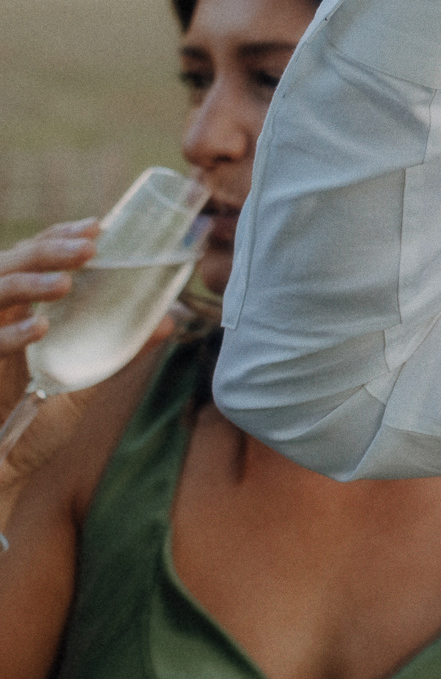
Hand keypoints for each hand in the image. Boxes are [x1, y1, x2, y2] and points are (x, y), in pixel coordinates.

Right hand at [0, 221, 98, 488]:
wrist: (4, 469)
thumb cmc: (35, 421)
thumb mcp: (85, 379)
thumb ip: (120, 349)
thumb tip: (169, 320)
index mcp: (21, 309)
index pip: (34, 256)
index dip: (60, 236)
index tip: (97, 226)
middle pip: (12, 261)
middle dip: (50, 249)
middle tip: (88, 246)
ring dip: (30, 282)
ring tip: (66, 284)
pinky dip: (10, 332)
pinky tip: (40, 328)